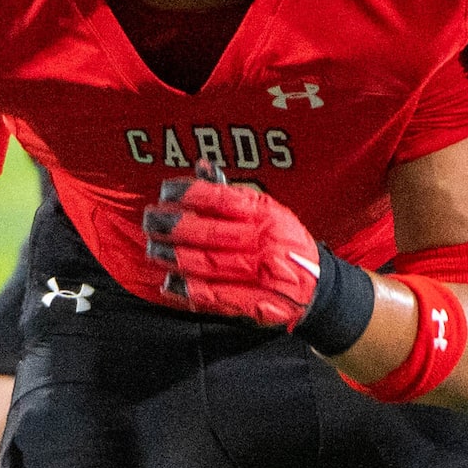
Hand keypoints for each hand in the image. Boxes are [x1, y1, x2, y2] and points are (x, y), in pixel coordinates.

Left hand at [142, 173, 323, 326]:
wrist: (316, 284)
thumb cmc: (282, 241)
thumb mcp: (267, 210)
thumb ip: (232, 193)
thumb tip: (201, 165)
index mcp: (265, 214)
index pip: (221, 199)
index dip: (188, 194)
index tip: (165, 192)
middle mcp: (263, 241)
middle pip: (209, 233)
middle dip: (173, 227)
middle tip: (151, 221)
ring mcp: (260, 273)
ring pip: (208, 264)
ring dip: (175, 258)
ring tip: (154, 251)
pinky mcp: (256, 302)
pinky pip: (217, 296)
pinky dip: (191, 291)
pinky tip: (171, 284)